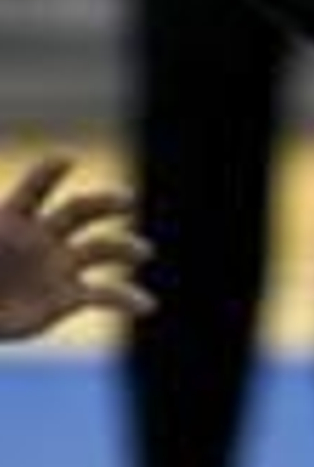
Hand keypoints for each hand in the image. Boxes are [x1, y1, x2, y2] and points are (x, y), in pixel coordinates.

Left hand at [0, 154, 153, 340]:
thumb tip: (5, 171)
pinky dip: (126, 298)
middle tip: (127, 202)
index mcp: (14, 218)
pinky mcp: (66, 299)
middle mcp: (44, 236)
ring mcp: (59, 266)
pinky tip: (147, 305)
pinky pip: (102, 294)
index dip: (49, 173)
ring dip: (123, 248)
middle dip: (103, 203)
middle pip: (80, 210)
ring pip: (99, 248)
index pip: (35, 189)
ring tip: (141, 253)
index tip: (65, 160)